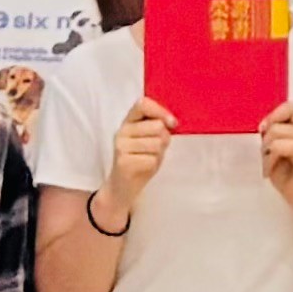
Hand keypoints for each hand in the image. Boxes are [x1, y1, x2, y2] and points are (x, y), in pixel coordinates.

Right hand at [102, 97, 177, 216]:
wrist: (122, 187)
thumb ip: (158, 127)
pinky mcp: (123, 162)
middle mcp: (121, 132)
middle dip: (164, 139)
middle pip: (157, 127)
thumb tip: (171, 122)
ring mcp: (120, 147)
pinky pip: (152, 160)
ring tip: (148, 158)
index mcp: (128, 122)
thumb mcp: (150, 139)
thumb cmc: (141, 160)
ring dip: (158, 154)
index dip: (161, 111)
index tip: (172, 123)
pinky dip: (153, 165)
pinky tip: (143, 168)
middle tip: (154, 150)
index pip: (143, 104)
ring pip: (157, 144)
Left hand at [257, 102, 292, 208]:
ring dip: (266, 151)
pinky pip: (279, 146)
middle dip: (264, 141)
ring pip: (275, 133)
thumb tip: (263, 125)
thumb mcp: (273, 149)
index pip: (289, 106)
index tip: (263, 130)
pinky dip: (270, 158)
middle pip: (275, 123)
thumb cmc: (285, 175)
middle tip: (267, 157)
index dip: (274, 115)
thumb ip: (272, 134)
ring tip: (270, 164)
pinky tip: (272, 169)